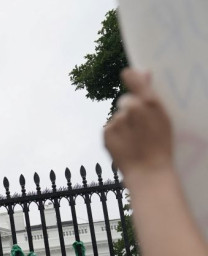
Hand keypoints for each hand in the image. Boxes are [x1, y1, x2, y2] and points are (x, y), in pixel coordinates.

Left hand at [104, 69, 172, 183]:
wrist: (148, 171)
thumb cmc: (159, 144)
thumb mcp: (162, 117)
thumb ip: (149, 93)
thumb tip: (143, 71)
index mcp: (151, 103)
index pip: (135, 81)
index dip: (131, 76)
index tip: (127, 73)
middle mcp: (132, 108)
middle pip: (125, 101)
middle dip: (130, 110)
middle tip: (140, 128)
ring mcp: (118, 120)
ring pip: (118, 116)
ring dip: (123, 125)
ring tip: (134, 140)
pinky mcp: (107, 132)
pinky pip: (110, 127)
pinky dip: (115, 134)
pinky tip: (124, 144)